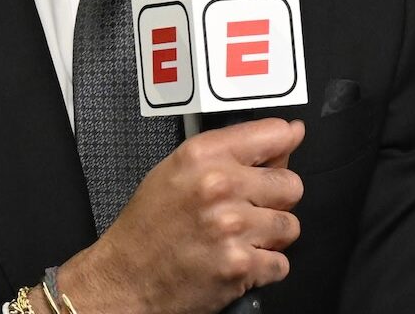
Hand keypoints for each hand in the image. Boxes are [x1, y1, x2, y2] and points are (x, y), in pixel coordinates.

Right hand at [57, 118, 305, 313]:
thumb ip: (231, 151)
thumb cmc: (148, 227)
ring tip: (240, 239)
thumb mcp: (178, 170)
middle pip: (291, 185)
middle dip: (276, 200)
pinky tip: (237, 262)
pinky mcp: (239, 266)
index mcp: (203, 155)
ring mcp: (231, 227)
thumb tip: (289, 134)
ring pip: (289, 226)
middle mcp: (220, 186)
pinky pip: (280, 263)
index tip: (281, 155)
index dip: (283, 147)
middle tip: (249, 211)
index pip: (275, 134)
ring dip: (270, 237)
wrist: (123, 280)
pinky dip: (264, 268)